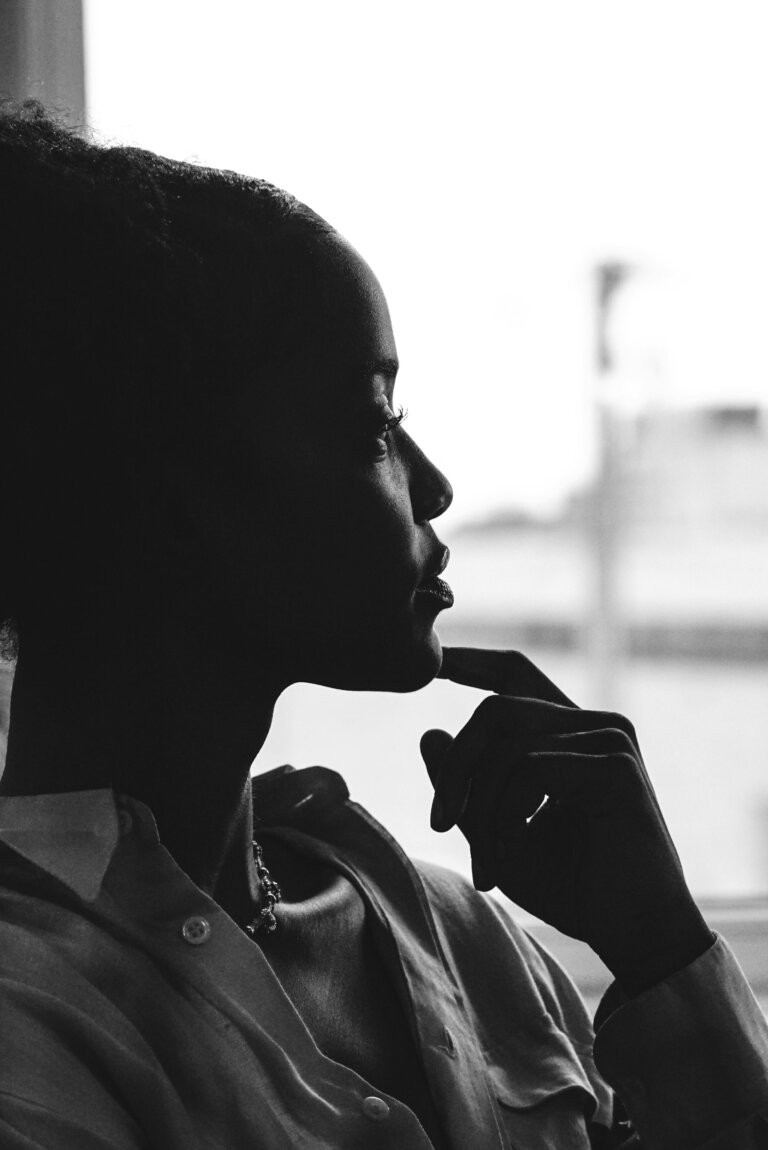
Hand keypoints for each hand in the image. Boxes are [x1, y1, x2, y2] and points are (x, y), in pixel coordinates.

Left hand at [421, 647, 712, 994]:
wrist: (631, 935)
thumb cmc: (571, 887)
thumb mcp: (496, 832)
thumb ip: (466, 786)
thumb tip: (429, 733)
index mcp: (571, 734)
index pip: (515, 676)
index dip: (471, 662)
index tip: (434, 661)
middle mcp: (595, 725)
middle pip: (496, 708)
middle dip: (458, 765)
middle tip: (439, 823)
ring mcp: (611, 739)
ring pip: (508, 741)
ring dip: (480, 804)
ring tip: (485, 861)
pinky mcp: (616, 766)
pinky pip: (532, 769)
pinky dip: (507, 815)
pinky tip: (513, 851)